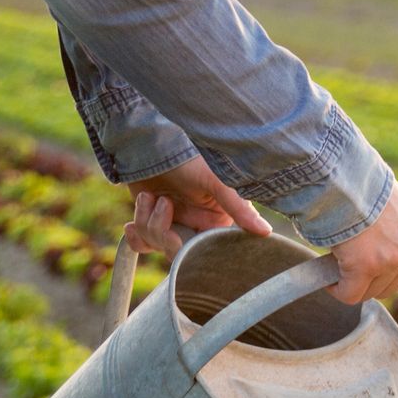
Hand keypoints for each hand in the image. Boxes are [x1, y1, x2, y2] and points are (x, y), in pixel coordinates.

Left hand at [124, 159, 270, 257]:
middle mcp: (196, 227)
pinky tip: (131, 221)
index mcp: (217, 221)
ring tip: (151, 195)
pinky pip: (142, 244)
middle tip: (165, 204)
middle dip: (165, 231)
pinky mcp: (152, 222)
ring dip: (148, 220)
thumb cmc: (188, 157)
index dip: (193, 251)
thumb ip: (240, 208)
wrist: (151, 143)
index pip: (209, 251)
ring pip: (158, 246)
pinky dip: (135, 235)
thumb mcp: (217, 181)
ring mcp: (173, 225)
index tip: (183, 236)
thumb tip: (266, 232)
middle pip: (179, 253)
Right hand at [330, 181, 397, 304]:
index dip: (386, 277)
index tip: (370, 266)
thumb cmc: (367, 188)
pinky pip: (350, 295)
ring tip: (340, 263)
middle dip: (369, 281)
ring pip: (369, 293)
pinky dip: (337, 289)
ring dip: (353, 283)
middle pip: (389, 289)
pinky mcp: (365, 267)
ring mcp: (391, 260)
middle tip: (351, 261)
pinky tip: (330, 277)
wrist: (345, 176)